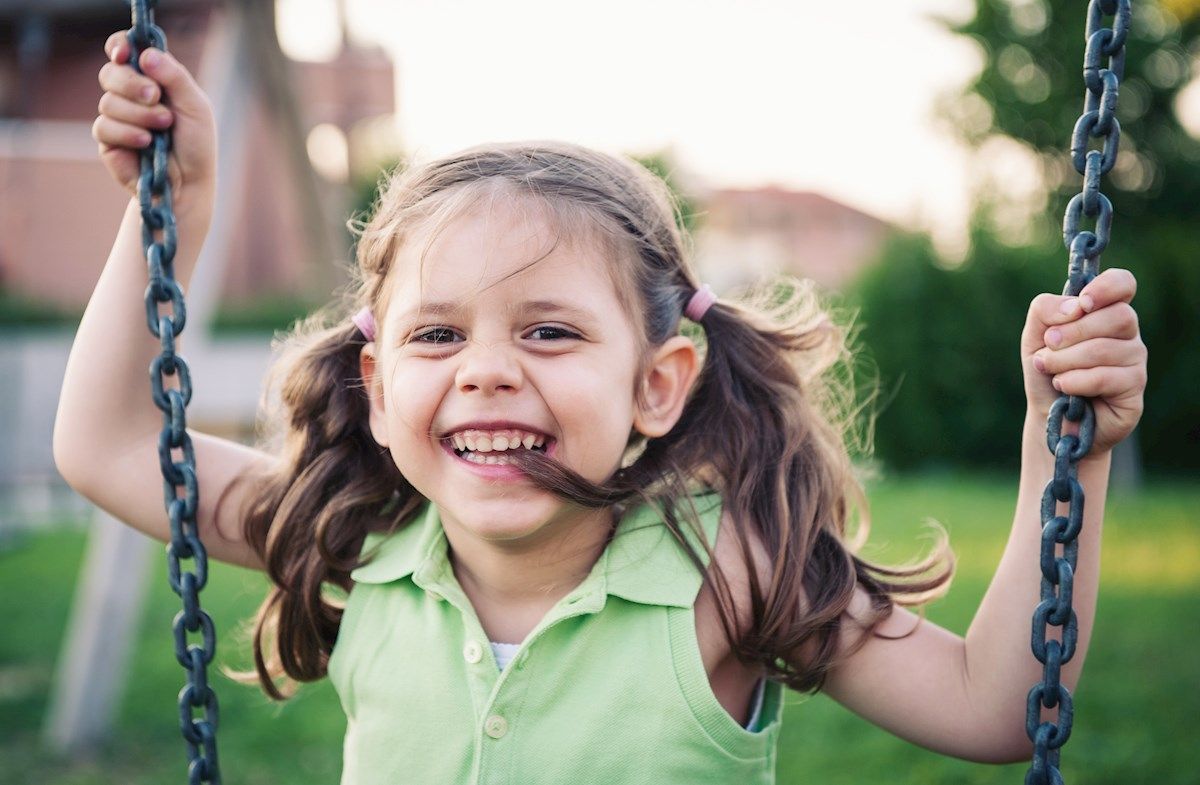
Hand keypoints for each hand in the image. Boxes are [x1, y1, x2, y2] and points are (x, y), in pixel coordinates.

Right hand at [93, 31, 215, 214]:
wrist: (189, 184)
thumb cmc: (196, 145)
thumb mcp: (196, 107)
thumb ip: (175, 77)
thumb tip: (146, 54)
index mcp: (153, 79)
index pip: (125, 51)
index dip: (119, 46)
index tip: (123, 53)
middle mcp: (131, 95)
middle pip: (110, 73)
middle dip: (131, 83)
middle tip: (155, 97)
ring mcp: (117, 117)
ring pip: (108, 101)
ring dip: (139, 114)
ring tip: (163, 128)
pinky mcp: (108, 140)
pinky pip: (104, 126)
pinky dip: (128, 133)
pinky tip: (146, 143)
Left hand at [1021, 268, 1146, 456]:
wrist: (1049, 416)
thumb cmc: (1046, 370)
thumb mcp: (1034, 336)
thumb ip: (1046, 310)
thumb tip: (1076, 306)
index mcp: (1105, 312)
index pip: (1124, 284)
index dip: (1107, 288)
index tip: (1082, 303)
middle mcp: (1127, 334)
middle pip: (1117, 316)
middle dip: (1072, 333)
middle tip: (1048, 346)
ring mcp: (1135, 361)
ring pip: (1106, 349)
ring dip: (1066, 360)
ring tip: (1048, 370)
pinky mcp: (1134, 390)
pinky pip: (1107, 377)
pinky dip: (1075, 381)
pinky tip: (1063, 386)